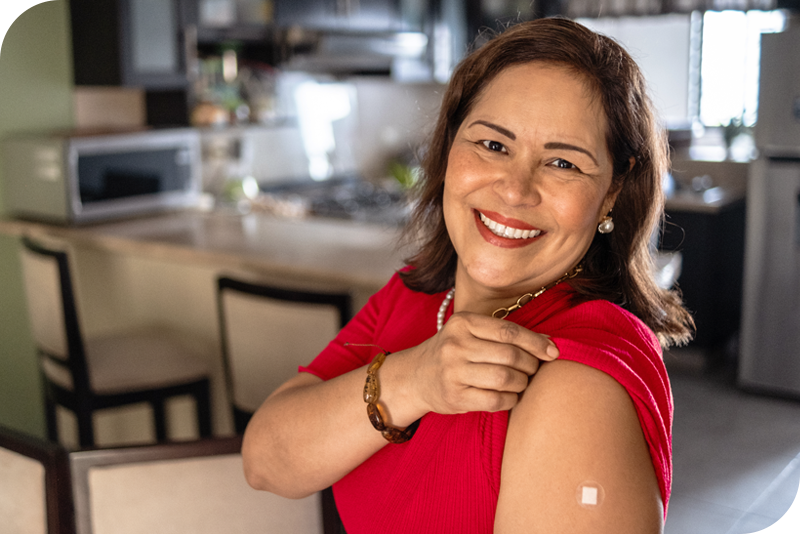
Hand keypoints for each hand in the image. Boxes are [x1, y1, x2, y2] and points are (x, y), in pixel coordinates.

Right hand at [408, 312, 559, 415]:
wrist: (416, 376)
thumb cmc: (453, 352)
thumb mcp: (471, 333)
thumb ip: (504, 335)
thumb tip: (549, 342)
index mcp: (463, 323)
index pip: (509, 332)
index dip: (536, 342)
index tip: (553, 351)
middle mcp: (455, 345)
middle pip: (510, 356)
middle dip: (531, 365)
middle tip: (534, 369)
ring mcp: (453, 372)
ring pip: (505, 378)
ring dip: (522, 383)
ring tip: (521, 382)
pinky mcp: (454, 397)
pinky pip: (495, 400)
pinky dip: (510, 399)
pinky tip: (510, 396)